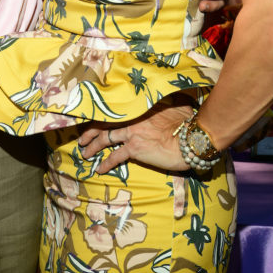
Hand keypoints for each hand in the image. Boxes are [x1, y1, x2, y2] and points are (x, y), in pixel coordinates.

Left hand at [78, 103, 193, 174]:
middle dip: (90, 131)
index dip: (101, 116)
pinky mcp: (135, 148)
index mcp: (139, 108)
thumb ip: (163, 105)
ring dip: (92, 146)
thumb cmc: (187, 124)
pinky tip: (99, 169)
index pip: (115, 110)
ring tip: (85, 153)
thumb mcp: (175, 107)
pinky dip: (105, 163)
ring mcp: (132, 133)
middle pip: (104, 122)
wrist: (191, 139)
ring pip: (104, 138)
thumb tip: (166, 103)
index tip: (93, 120)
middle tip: (81, 139)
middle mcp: (132, 118)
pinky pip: (115, 156)